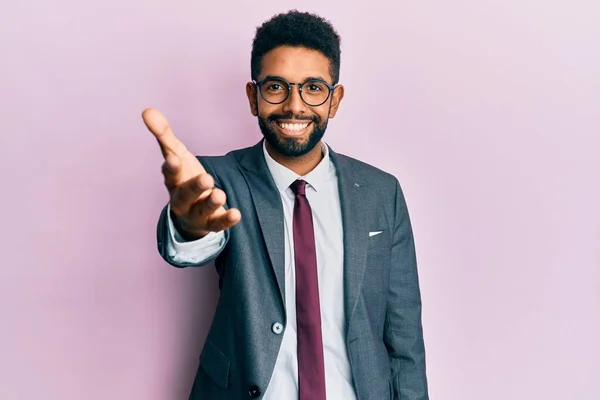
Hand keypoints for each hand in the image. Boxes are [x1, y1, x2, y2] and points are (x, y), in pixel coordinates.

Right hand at [142, 108, 240, 238]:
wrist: (189, 212)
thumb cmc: (183, 177)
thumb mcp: (176, 154)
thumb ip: (164, 134)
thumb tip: (147, 110)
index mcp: (173, 181)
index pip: (170, 174)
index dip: (171, 167)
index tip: (173, 159)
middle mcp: (182, 199)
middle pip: (185, 195)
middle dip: (194, 187)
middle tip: (206, 178)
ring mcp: (196, 213)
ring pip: (202, 211)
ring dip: (211, 203)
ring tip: (220, 194)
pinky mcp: (211, 223)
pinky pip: (218, 224)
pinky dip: (226, 220)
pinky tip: (236, 213)